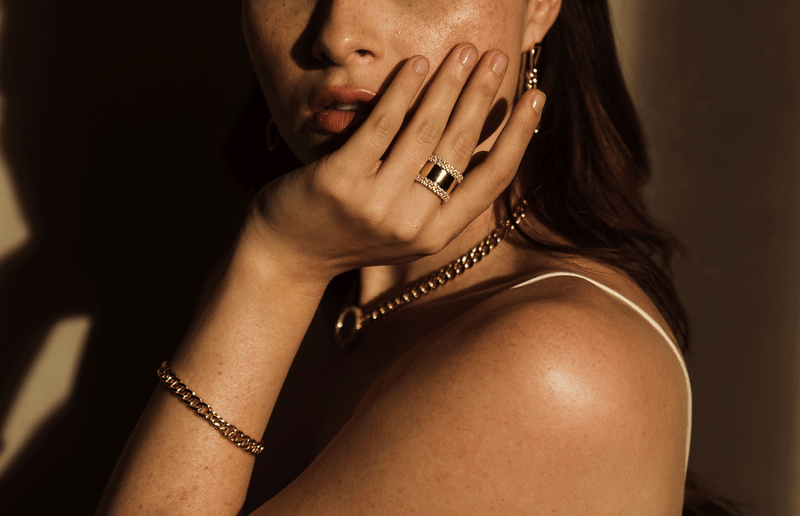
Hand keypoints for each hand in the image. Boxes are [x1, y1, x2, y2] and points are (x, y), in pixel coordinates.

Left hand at [244, 43, 544, 282]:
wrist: (287, 258)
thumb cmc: (348, 234)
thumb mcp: (402, 228)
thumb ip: (436, 197)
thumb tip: (475, 142)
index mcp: (436, 235)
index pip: (491, 180)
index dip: (519, 136)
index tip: (537, 98)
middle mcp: (411, 225)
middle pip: (459, 147)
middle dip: (483, 96)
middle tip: (496, 57)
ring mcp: (375, 204)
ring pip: (424, 132)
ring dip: (448, 84)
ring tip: (464, 51)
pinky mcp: (340, 181)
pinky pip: (380, 127)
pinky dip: (401, 91)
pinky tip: (416, 65)